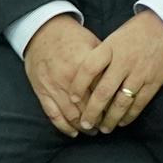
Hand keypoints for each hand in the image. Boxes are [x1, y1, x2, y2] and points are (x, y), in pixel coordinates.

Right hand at [21, 13, 106, 135]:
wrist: (42, 31)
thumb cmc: (71, 36)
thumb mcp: (93, 43)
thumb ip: (105, 63)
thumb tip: (121, 79)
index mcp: (84, 66)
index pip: (102, 92)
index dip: (111, 105)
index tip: (118, 112)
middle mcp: (68, 79)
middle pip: (88, 107)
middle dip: (100, 120)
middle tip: (109, 126)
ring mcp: (54, 87)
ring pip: (72, 116)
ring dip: (84, 127)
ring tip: (94, 131)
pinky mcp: (42, 92)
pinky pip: (54, 115)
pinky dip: (64, 127)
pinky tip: (74, 132)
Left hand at [71, 9, 162, 131]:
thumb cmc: (136, 32)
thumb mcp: (113, 38)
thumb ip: (101, 57)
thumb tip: (84, 81)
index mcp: (110, 48)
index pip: (88, 69)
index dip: (78, 86)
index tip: (72, 99)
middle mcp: (124, 61)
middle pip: (103, 91)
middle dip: (92, 111)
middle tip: (86, 124)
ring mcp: (140, 73)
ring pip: (121, 102)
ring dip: (111, 118)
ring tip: (104, 128)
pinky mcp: (154, 81)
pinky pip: (139, 103)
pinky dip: (129, 115)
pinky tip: (122, 122)